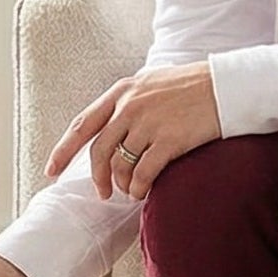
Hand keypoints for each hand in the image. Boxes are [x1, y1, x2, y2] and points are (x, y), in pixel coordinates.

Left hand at [45, 62, 219, 201]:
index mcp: (121, 92)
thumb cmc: (191, 86)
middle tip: (102, 192)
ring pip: (120, 165)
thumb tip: (112, 130)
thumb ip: (129, 102)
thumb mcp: (151, 83)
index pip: (82, 124)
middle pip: (99, 151)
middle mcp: (129, 106)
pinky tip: (143, 192)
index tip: (52, 170)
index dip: (64, 150)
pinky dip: (138, 187)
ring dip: (122, 184)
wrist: (226, 86)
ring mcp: (148, 123)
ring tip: (131, 190)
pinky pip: (142, 173)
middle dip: (96, 177)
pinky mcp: (168, 140)